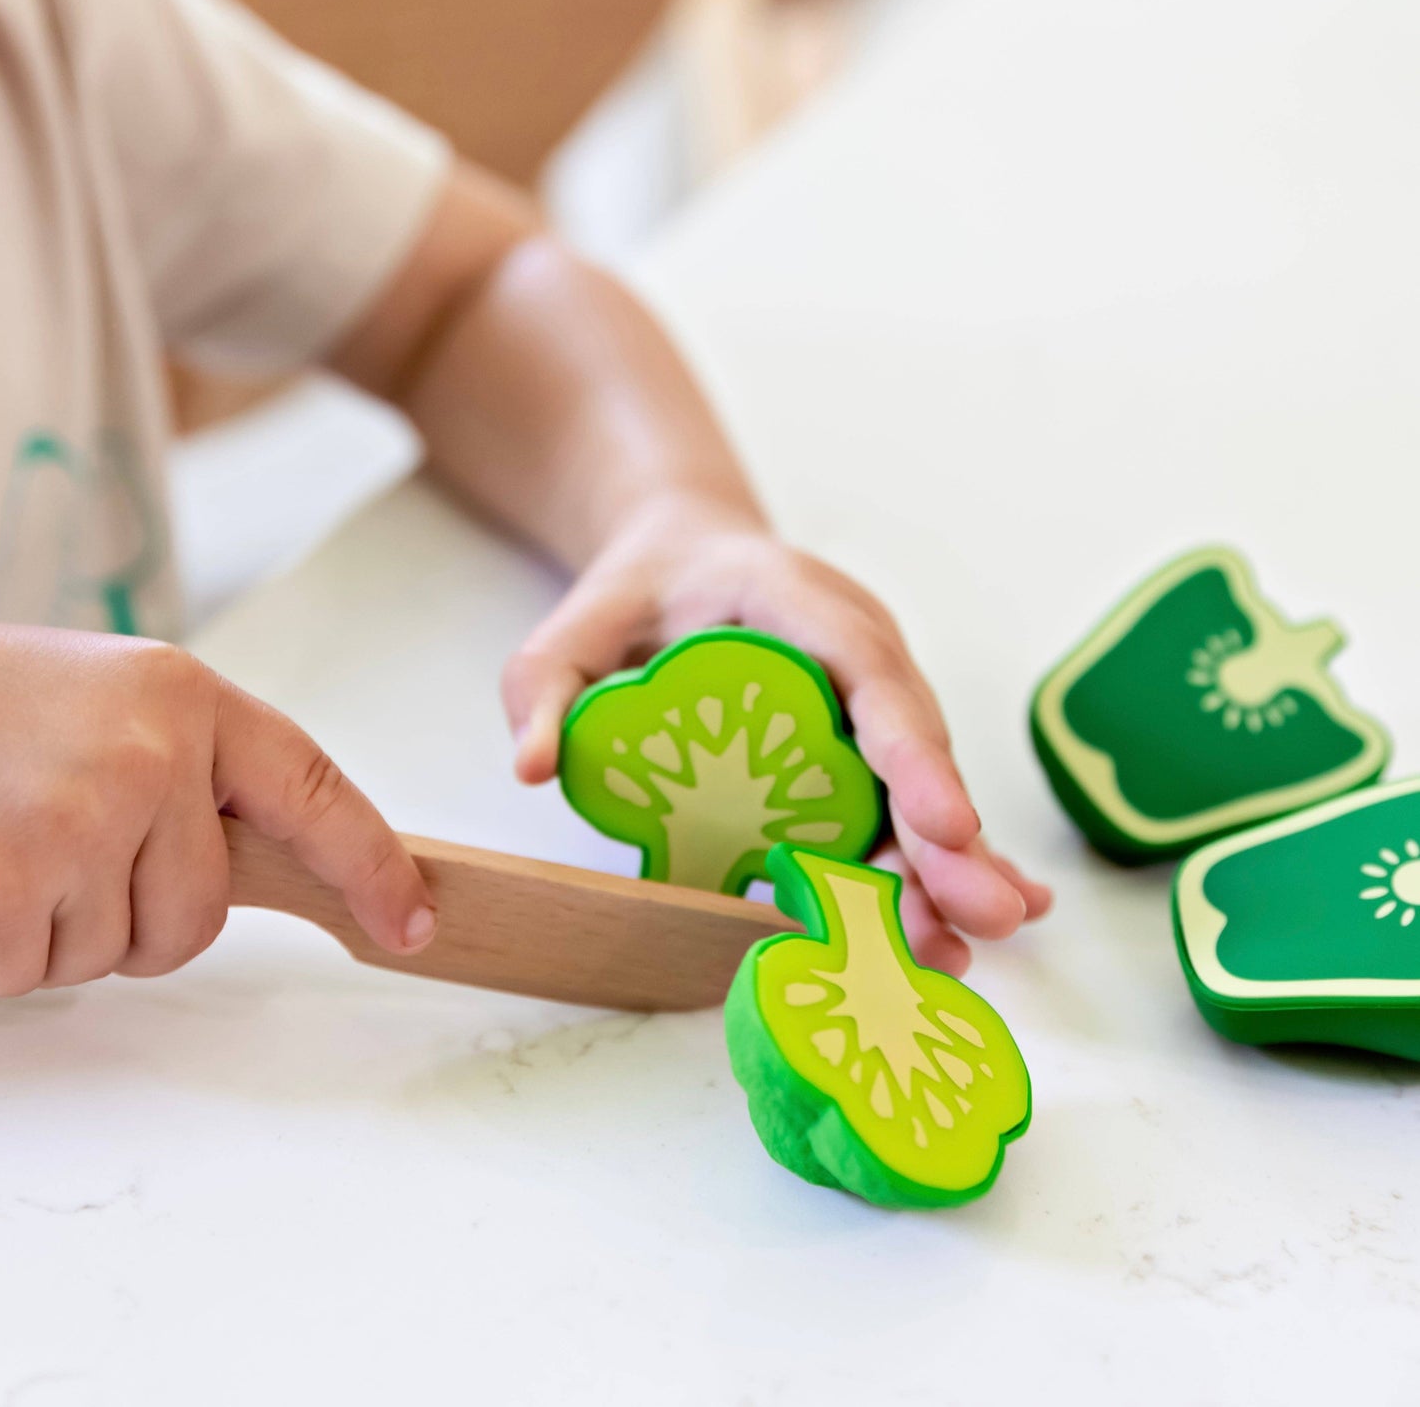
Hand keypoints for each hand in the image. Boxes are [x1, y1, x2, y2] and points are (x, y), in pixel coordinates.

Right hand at [0, 625, 434, 995]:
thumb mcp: (99, 701)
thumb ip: (183, 771)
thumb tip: (256, 864)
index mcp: (184, 697)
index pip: (314, 792)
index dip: (370, 865)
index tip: (410, 922)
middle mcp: (150, 755)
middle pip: (196, 918)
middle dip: (127, 917)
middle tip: (44, 844)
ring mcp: (77, 821)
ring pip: (109, 954)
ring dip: (46, 929)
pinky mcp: (0, 888)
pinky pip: (24, 972)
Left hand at [501, 495, 1050, 974]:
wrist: (682, 561)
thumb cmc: (635, 593)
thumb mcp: (573, 627)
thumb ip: (545, 683)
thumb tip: (533, 771)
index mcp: (796, 600)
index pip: (870, 671)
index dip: (911, 753)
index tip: (947, 826)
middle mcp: (856, 648)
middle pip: (913, 747)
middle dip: (949, 840)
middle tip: (982, 921)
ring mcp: (867, 698)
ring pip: (916, 789)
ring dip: (944, 873)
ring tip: (964, 954)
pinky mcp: (860, 742)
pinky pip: (900, 806)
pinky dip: (934, 863)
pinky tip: (972, 921)